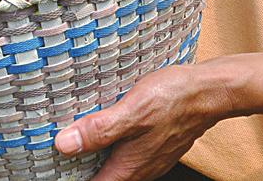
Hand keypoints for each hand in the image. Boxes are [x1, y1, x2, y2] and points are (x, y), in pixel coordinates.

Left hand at [55, 63, 233, 180]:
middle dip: (79, 168)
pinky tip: (104, 125)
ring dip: (94, 156)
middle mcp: (139, 168)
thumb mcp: (132, 111)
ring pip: (114, 165)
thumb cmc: (174, 99)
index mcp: (129, 166)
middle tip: (56, 153)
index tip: (51, 170)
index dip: (70, 177)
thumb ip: (99, 131)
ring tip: (73, 139)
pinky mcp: (155, 143)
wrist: (211, 91)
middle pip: (103, 177)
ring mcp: (149, 157)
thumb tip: (65, 144)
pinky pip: (126, 152)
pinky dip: (110, 144)